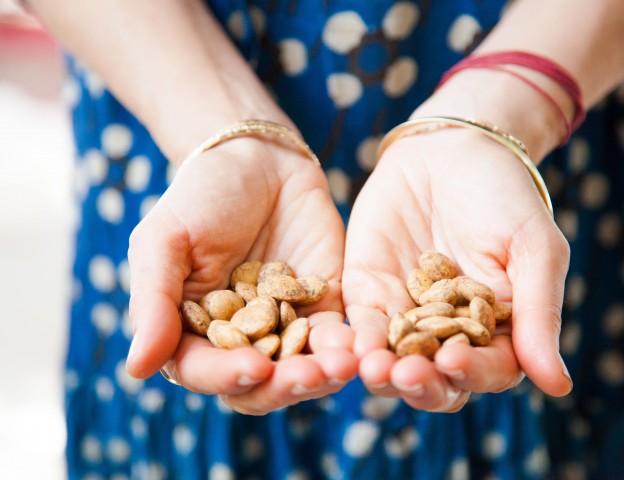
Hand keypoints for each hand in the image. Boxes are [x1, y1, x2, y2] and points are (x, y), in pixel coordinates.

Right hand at [126, 138, 356, 414]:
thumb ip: (153, 303)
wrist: (258, 159)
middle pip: (259, 385)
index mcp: (192, 332)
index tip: (254, 368)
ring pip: (300, 370)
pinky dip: (345, 347)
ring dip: (321, 375)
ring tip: (341, 366)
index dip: (227, 376)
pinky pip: (334, 337)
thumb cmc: (200, 196)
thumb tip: (136, 369)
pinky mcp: (323, 308)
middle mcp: (239, 340)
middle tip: (308, 376)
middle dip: (283, 386)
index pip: (204, 371)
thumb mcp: (165, 241)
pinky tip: (357, 346)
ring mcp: (284, 327)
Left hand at [343, 127, 571, 411]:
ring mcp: (405, 316)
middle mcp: (449, 335)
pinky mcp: (367, 293)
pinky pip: (359, 325)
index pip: (488, 371)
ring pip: (393, 361)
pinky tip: (347, 347)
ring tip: (374, 368)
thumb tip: (559, 386)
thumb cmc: (506, 196)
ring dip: (382, 371)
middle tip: (407, 375)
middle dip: (421, 383)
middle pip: (436, 380)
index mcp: (497, 333)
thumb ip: (540, 313)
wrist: (452, 148)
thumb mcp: (534, 247)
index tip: (455, 363)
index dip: (473, 374)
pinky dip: (353, 340)